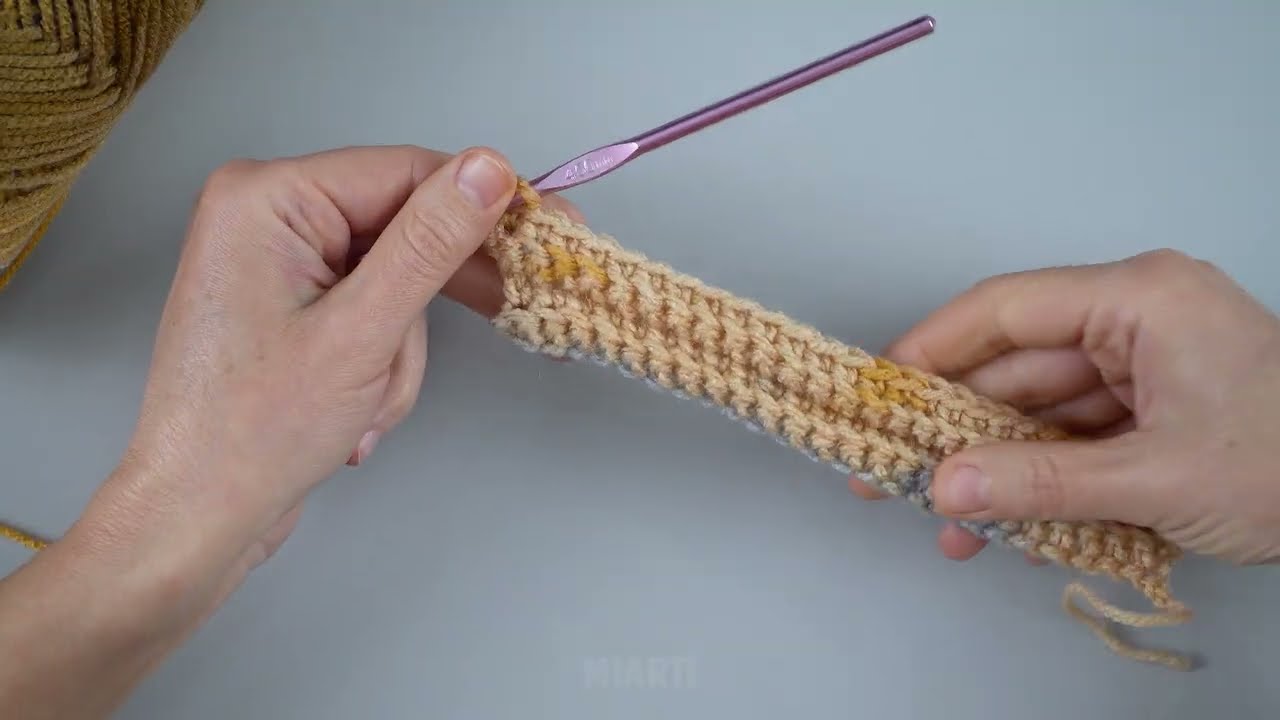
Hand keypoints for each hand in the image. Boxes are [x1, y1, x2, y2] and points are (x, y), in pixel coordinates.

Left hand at [0, 145, 581, 717]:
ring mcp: (275, 264)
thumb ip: (430, 244)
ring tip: (365, 409)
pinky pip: (369, 314)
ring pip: (394, 284)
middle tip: (511, 314)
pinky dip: (379, 366)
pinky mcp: (288, 306)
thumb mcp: (363, 332)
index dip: (484, 207)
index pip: (406, 174)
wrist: (196, 519)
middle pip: (402, 230)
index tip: (553, 235)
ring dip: (398, 355)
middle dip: (427, 306)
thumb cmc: (256, 432)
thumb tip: (490, 169)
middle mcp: (266, 215)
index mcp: (267, 198)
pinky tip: (353, 417)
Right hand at [849, 249, 1279, 565]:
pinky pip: (1079, 437)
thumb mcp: (1157, 479)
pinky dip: (1044, 479)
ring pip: (1043, 410)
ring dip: (998, 467)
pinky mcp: (1157, 408)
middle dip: (958, 428)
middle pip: (1017, 366)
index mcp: (1136, 298)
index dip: (930, 349)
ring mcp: (1147, 365)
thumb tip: (944, 490)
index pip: (1005, 309)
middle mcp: (1134, 319)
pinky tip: (1005, 524)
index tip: (876, 392)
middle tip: (893, 475)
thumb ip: (1041, 484)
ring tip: (948, 522)